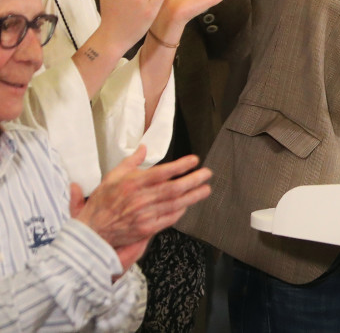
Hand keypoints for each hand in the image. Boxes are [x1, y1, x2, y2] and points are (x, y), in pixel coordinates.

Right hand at [73, 145, 211, 271]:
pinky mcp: (147, 229)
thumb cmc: (102, 203)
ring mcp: (144, 214)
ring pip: (175, 203)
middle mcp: (140, 199)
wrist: (92, 231)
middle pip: (173, 188)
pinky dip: (180, 211)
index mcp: (132, 183)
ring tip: (206, 189)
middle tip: (207, 174)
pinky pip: (169, 219)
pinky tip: (188, 205)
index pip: (162, 172)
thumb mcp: (112, 177)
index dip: (180, 166)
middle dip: (194, 180)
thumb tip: (143, 148)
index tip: (194, 160)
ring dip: (193, 196)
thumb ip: (131, 161)